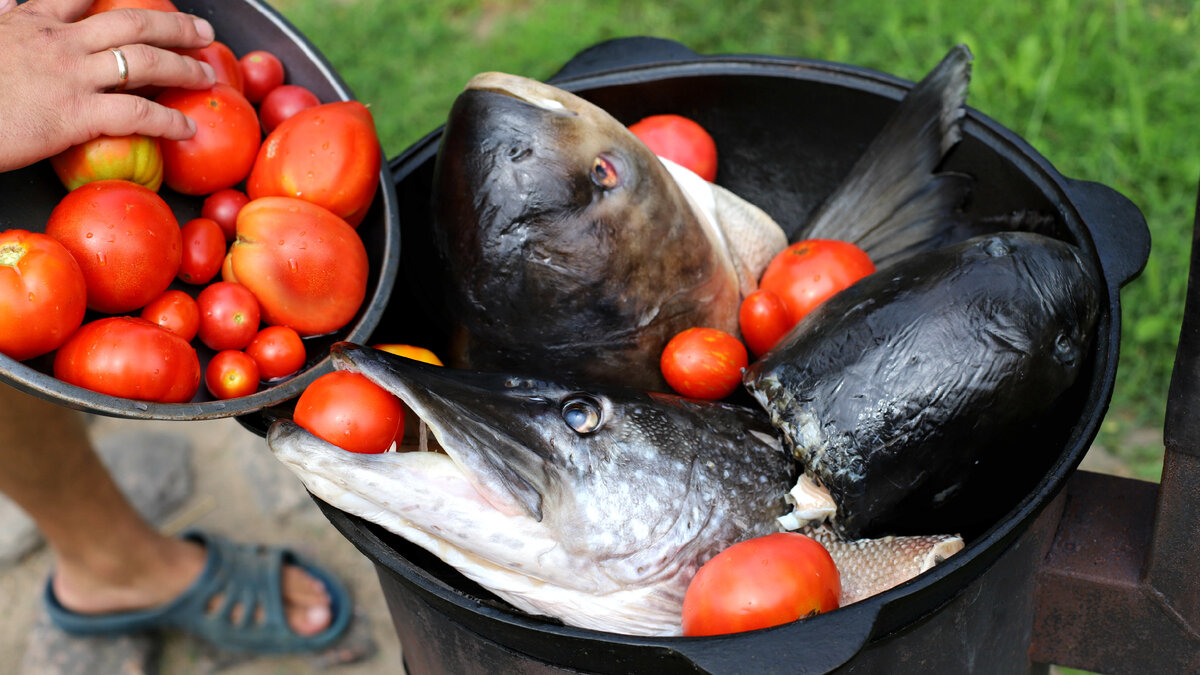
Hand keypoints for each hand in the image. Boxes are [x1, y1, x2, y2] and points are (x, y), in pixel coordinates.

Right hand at [0, 0, 217, 171]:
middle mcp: (58, 42)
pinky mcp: (75, 115)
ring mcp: (70, 76)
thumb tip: (6, 5)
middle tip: (204, 32)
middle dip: (175, 26)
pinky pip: (136, 114)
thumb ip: (1, 20)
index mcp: (32, 21)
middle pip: (131, 23)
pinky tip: (187, 127)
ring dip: (183, 66)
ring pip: (143, 61)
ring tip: (206, 74)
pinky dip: (169, 120)